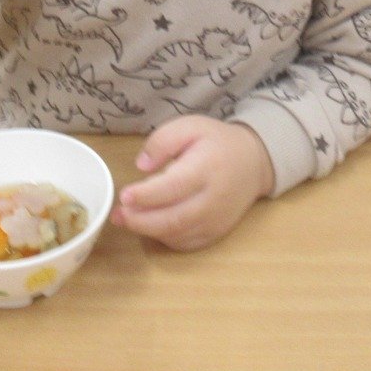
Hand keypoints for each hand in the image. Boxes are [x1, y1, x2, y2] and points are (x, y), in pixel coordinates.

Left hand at [112, 116, 273, 251]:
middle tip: (118, 215)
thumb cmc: (216, 142)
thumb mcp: (190, 126)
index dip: (146, 195)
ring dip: (148, 231)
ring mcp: (216, 220)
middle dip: (141, 220)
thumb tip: (142, 167)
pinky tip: (151, 226)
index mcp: (206, 169)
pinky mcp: (216, 232)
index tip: (124, 195)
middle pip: (174, 218)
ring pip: (178, 234)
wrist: (253, 162)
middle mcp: (213, 199)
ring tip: (126, 219)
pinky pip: (186, 243)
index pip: (173, 187)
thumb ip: (163, 141)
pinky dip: (165, 238)